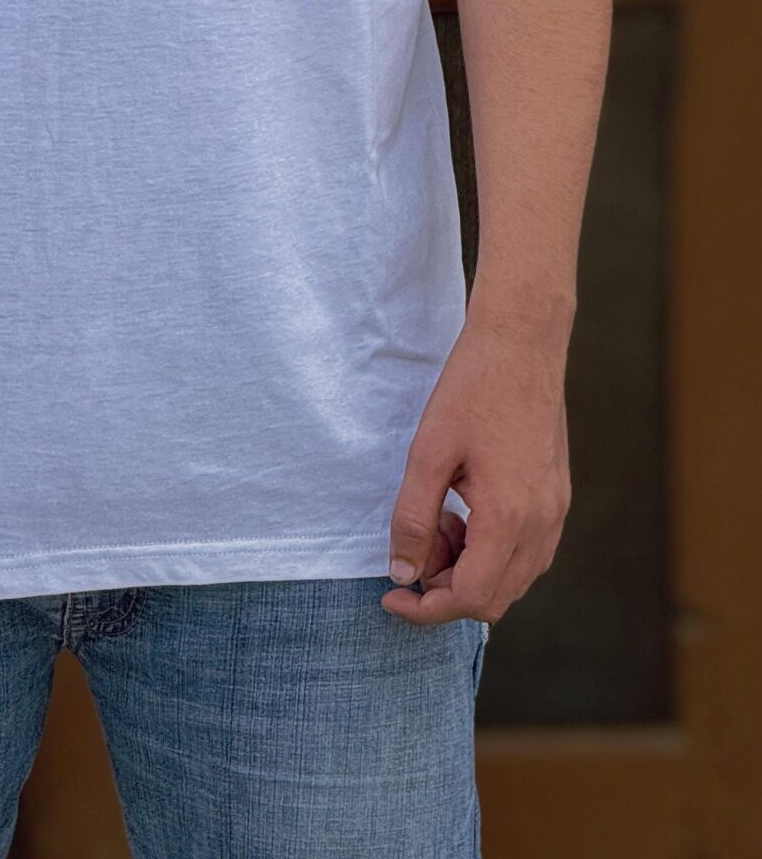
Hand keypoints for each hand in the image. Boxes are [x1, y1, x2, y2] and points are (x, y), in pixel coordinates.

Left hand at [381, 305, 571, 625]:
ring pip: (513, 579)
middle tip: (416, 543)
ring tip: (441, 518)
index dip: (426, 608)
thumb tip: (403, 572)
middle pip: (494, 599)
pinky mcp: (558, 497)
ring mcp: (556, 512)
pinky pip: (528, 552)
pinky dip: (493, 550)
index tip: (392, 595)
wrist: (521, 343)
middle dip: (447, 587)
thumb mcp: (428, 452)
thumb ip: (412, 518)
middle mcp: (542, 524)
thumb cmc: (471, 389)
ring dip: (470, 569)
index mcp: (508, 516)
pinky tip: (467, 510)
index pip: (471, 599)